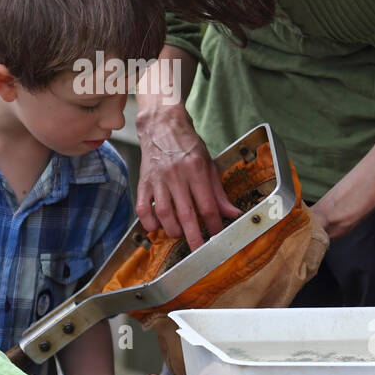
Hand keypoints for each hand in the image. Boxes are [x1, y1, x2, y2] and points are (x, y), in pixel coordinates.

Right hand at [135, 104, 239, 251]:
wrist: (161, 125)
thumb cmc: (187, 144)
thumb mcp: (208, 163)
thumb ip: (218, 191)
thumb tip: (232, 213)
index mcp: (196, 169)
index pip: (207, 205)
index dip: (214, 224)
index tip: (217, 234)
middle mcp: (176, 175)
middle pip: (186, 213)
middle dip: (194, 236)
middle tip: (199, 249)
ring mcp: (157, 179)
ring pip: (163, 213)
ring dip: (172, 230)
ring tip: (180, 234)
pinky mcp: (143, 182)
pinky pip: (142, 207)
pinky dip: (148, 222)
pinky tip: (157, 227)